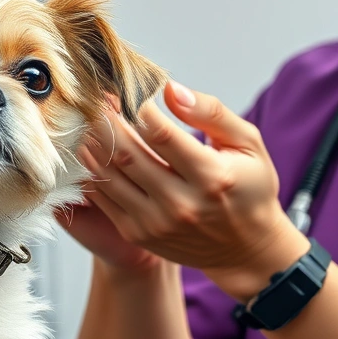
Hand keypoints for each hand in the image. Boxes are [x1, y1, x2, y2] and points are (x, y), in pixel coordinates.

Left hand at [77, 83, 307, 300]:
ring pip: (109, 176)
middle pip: (128, 154)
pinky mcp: (139, 235)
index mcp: (211, 176)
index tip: (130, 93)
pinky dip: (92, 172)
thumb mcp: (247, 143)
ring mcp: (157, 223)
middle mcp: (182, 204)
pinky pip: (104, 199)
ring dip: (93, 145)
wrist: (246, 248)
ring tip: (88, 121)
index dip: (139, 109)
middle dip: (107, 122)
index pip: (161, 134)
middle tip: (96, 101)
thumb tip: (170, 90)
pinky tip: (90, 151)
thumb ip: (211, 113)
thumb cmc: (249, 187)